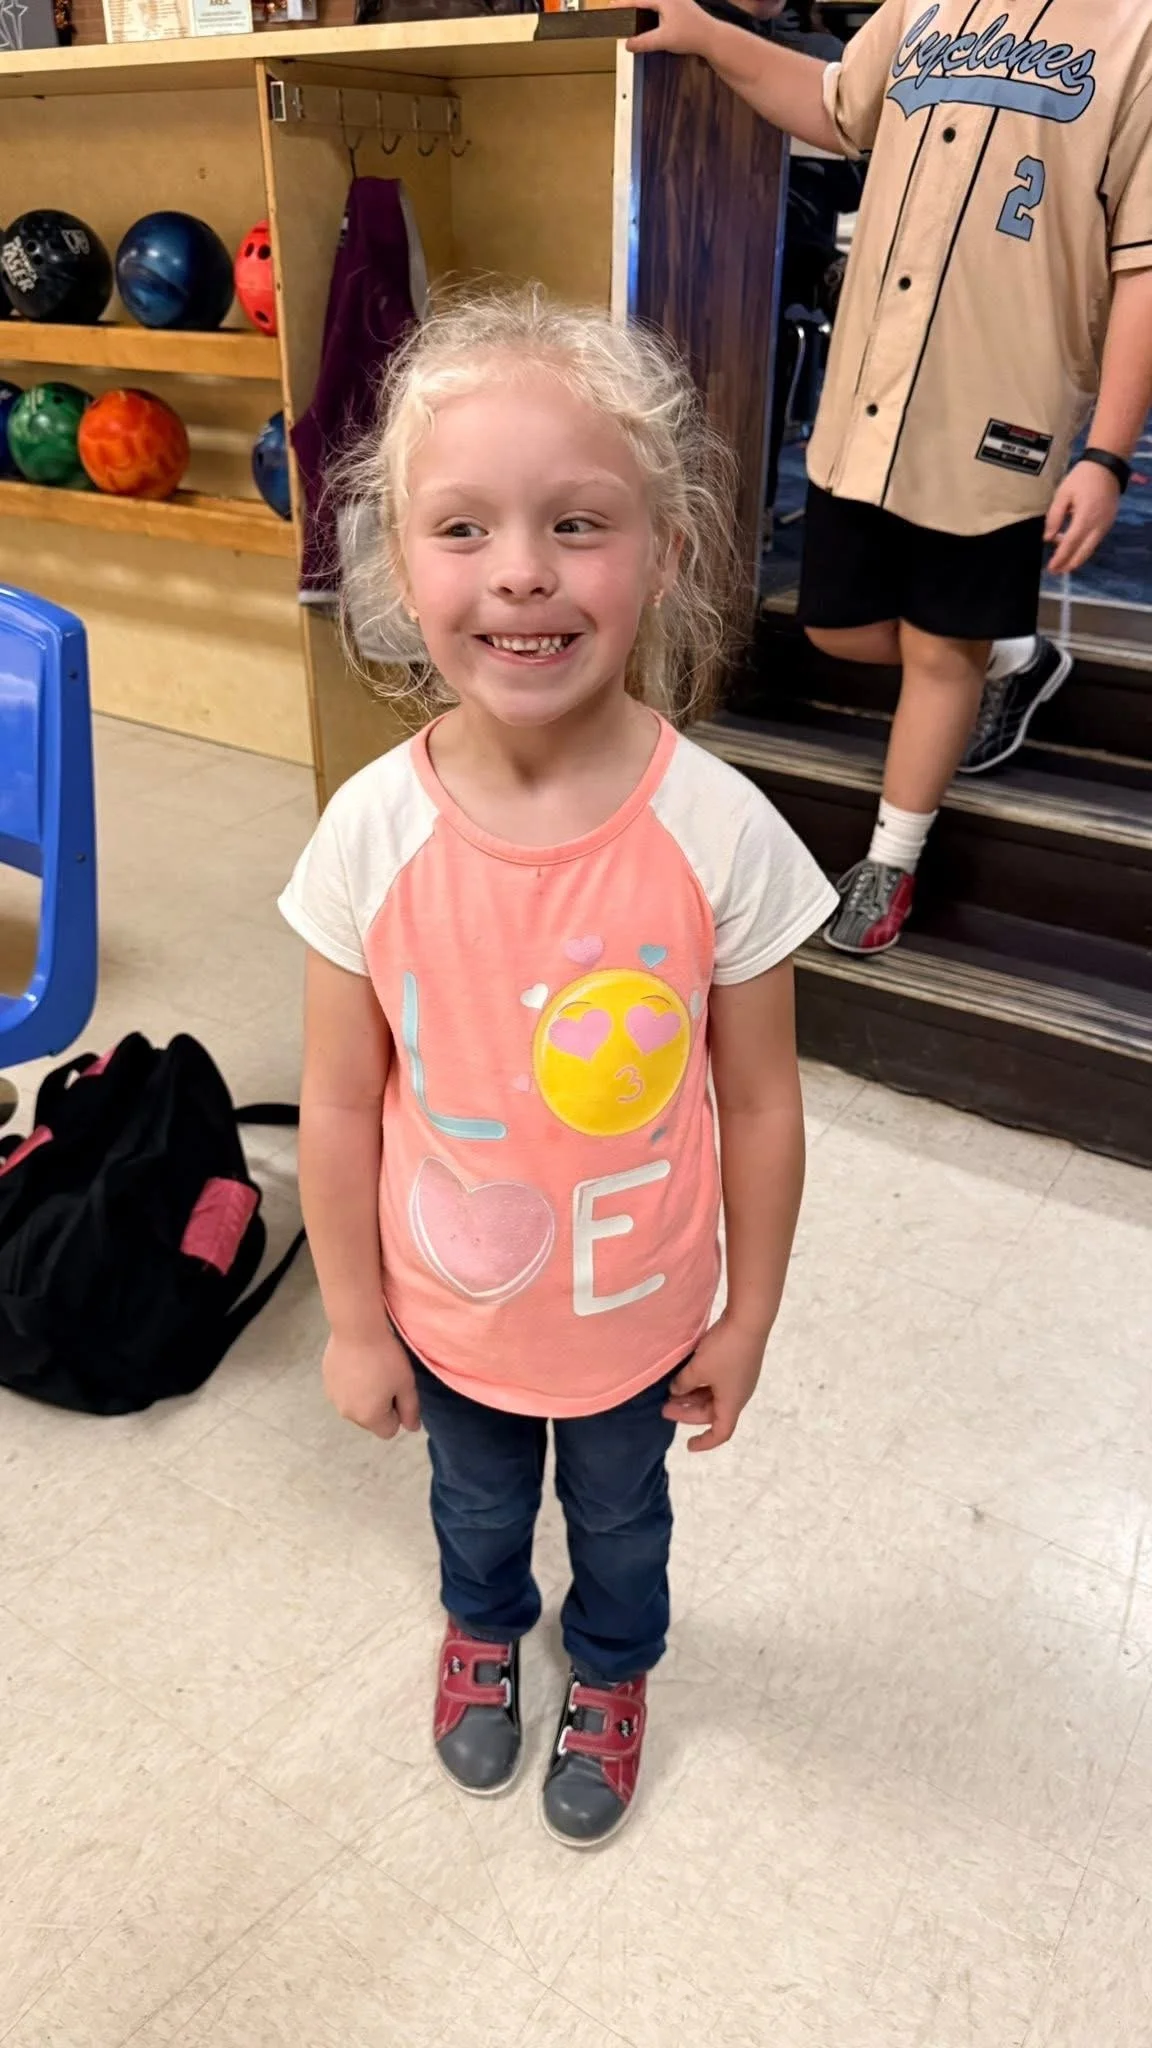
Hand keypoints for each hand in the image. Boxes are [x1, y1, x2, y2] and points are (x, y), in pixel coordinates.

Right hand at [322, 1325, 420, 1439]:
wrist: (356, 1329)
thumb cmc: (386, 1357)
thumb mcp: (406, 1383)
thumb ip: (410, 1410)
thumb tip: (412, 1428)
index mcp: (369, 1418)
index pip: (389, 1431)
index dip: (397, 1413)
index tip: (397, 1390)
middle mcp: (348, 1414)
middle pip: (370, 1421)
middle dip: (380, 1406)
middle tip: (386, 1379)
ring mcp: (334, 1399)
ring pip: (356, 1406)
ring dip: (364, 1396)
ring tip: (370, 1370)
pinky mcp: (326, 1382)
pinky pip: (344, 1392)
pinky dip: (351, 1385)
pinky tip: (357, 1365)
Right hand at [627, 0, 716, 58]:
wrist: (712, 37)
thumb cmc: (691, 35)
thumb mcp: (663, 40)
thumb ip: (643, 42)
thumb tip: (627, 45)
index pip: (638, 0)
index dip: (623, 4)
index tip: (611, 7)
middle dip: (632, 3)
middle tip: (618, 7)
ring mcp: (677, 0)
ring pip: (654, 1)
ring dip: (642, 5)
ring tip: (630, 10)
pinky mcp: (682, 6)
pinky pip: (662, 4)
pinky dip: (652, 8)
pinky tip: (650, 15)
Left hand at [662, 1313, 766, 1450]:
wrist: (748, 1320)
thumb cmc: (725, 1350)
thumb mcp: (698, 1369)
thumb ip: (683, 1384)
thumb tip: (676, 1391)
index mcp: (732, 1402)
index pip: (721, 1432)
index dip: (705, 1442)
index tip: (688, 1445)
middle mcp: (738, 1394)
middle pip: (712, 1413)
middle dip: (688, 1413)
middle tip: (664, 1408)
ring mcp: (738, 1378)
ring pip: (713, 1396)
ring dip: (692, 1397)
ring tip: (670, 1391)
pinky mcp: (737, 1363)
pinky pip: (716, 1382)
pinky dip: (700, 1383)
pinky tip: (684, 1375)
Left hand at [1045, 460, 1121, 574]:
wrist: (1107, 466)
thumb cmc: (1082, 478)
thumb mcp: (1063, 494)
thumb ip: (1054, 517)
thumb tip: (1048, 538)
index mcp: (1085, 518)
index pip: (1070, 544)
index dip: (1060, 558)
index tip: (1051, 568)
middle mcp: (1098, 526)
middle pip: (1083, 552)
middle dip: (1069, 564)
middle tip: (1056, 571)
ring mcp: (1105, 525)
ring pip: (1090, 549)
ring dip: (1076, 557)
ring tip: (1062, 561)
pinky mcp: (1108, 523)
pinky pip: (1095, 541)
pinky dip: (1083, 547)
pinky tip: (1072, 547)